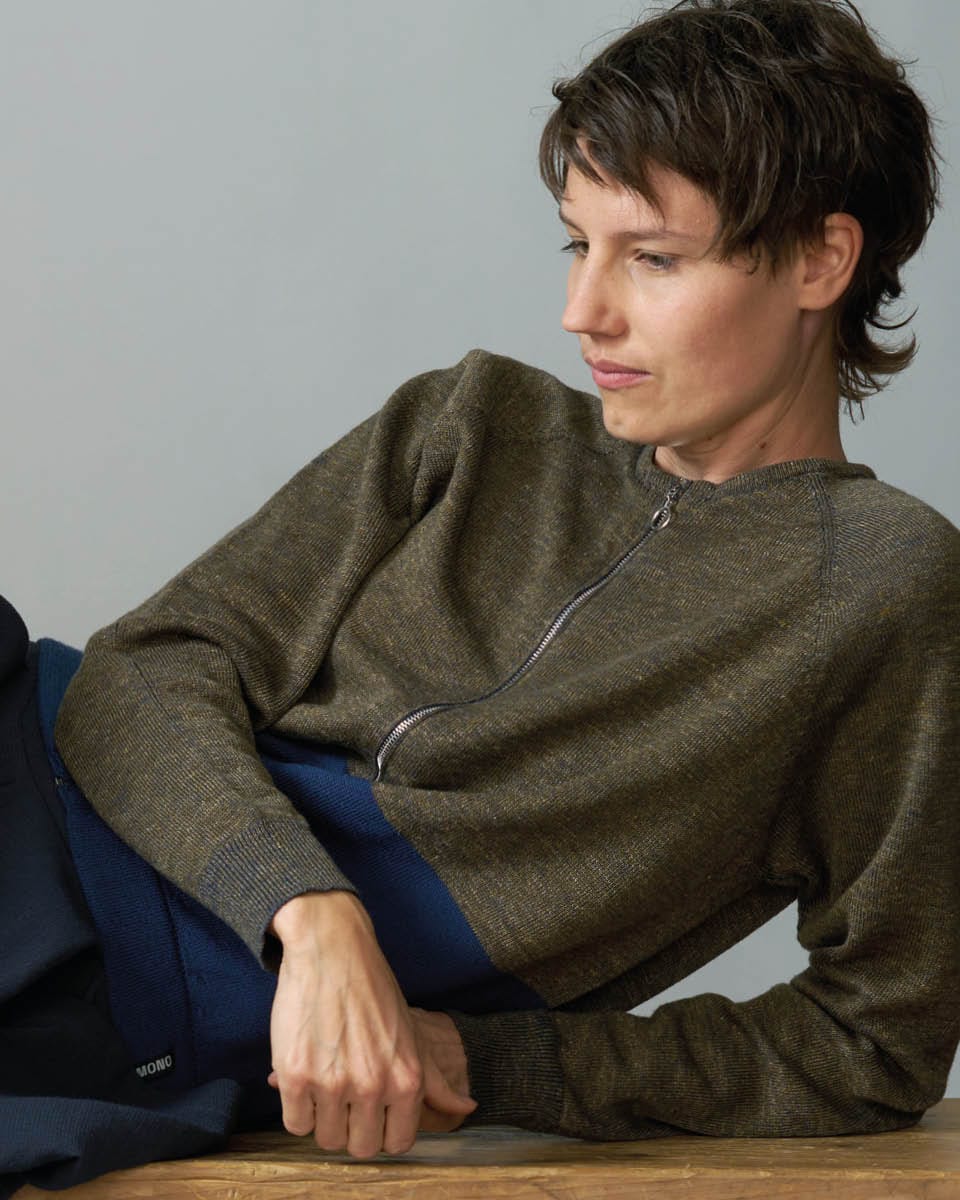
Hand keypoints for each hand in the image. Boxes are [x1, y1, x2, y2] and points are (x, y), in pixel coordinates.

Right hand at [266, 891, 475, 1157]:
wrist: (332, 947)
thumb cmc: (373, 990)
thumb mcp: (413, 1034)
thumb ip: (436, 1081)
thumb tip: (467, 1108)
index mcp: (408, 1079)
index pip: (397, 1143)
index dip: (382, 1130)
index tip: (372, 1112)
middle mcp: (373, 1086)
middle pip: (360, 1147)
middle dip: (351, 1128)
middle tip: (345, 1097)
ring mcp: (333, 1083)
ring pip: (326, 1138)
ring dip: (323, 1117)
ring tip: (325, 1081)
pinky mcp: (295, 1075)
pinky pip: (295, 1123)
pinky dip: (297, 1107)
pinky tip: (304, 1077)